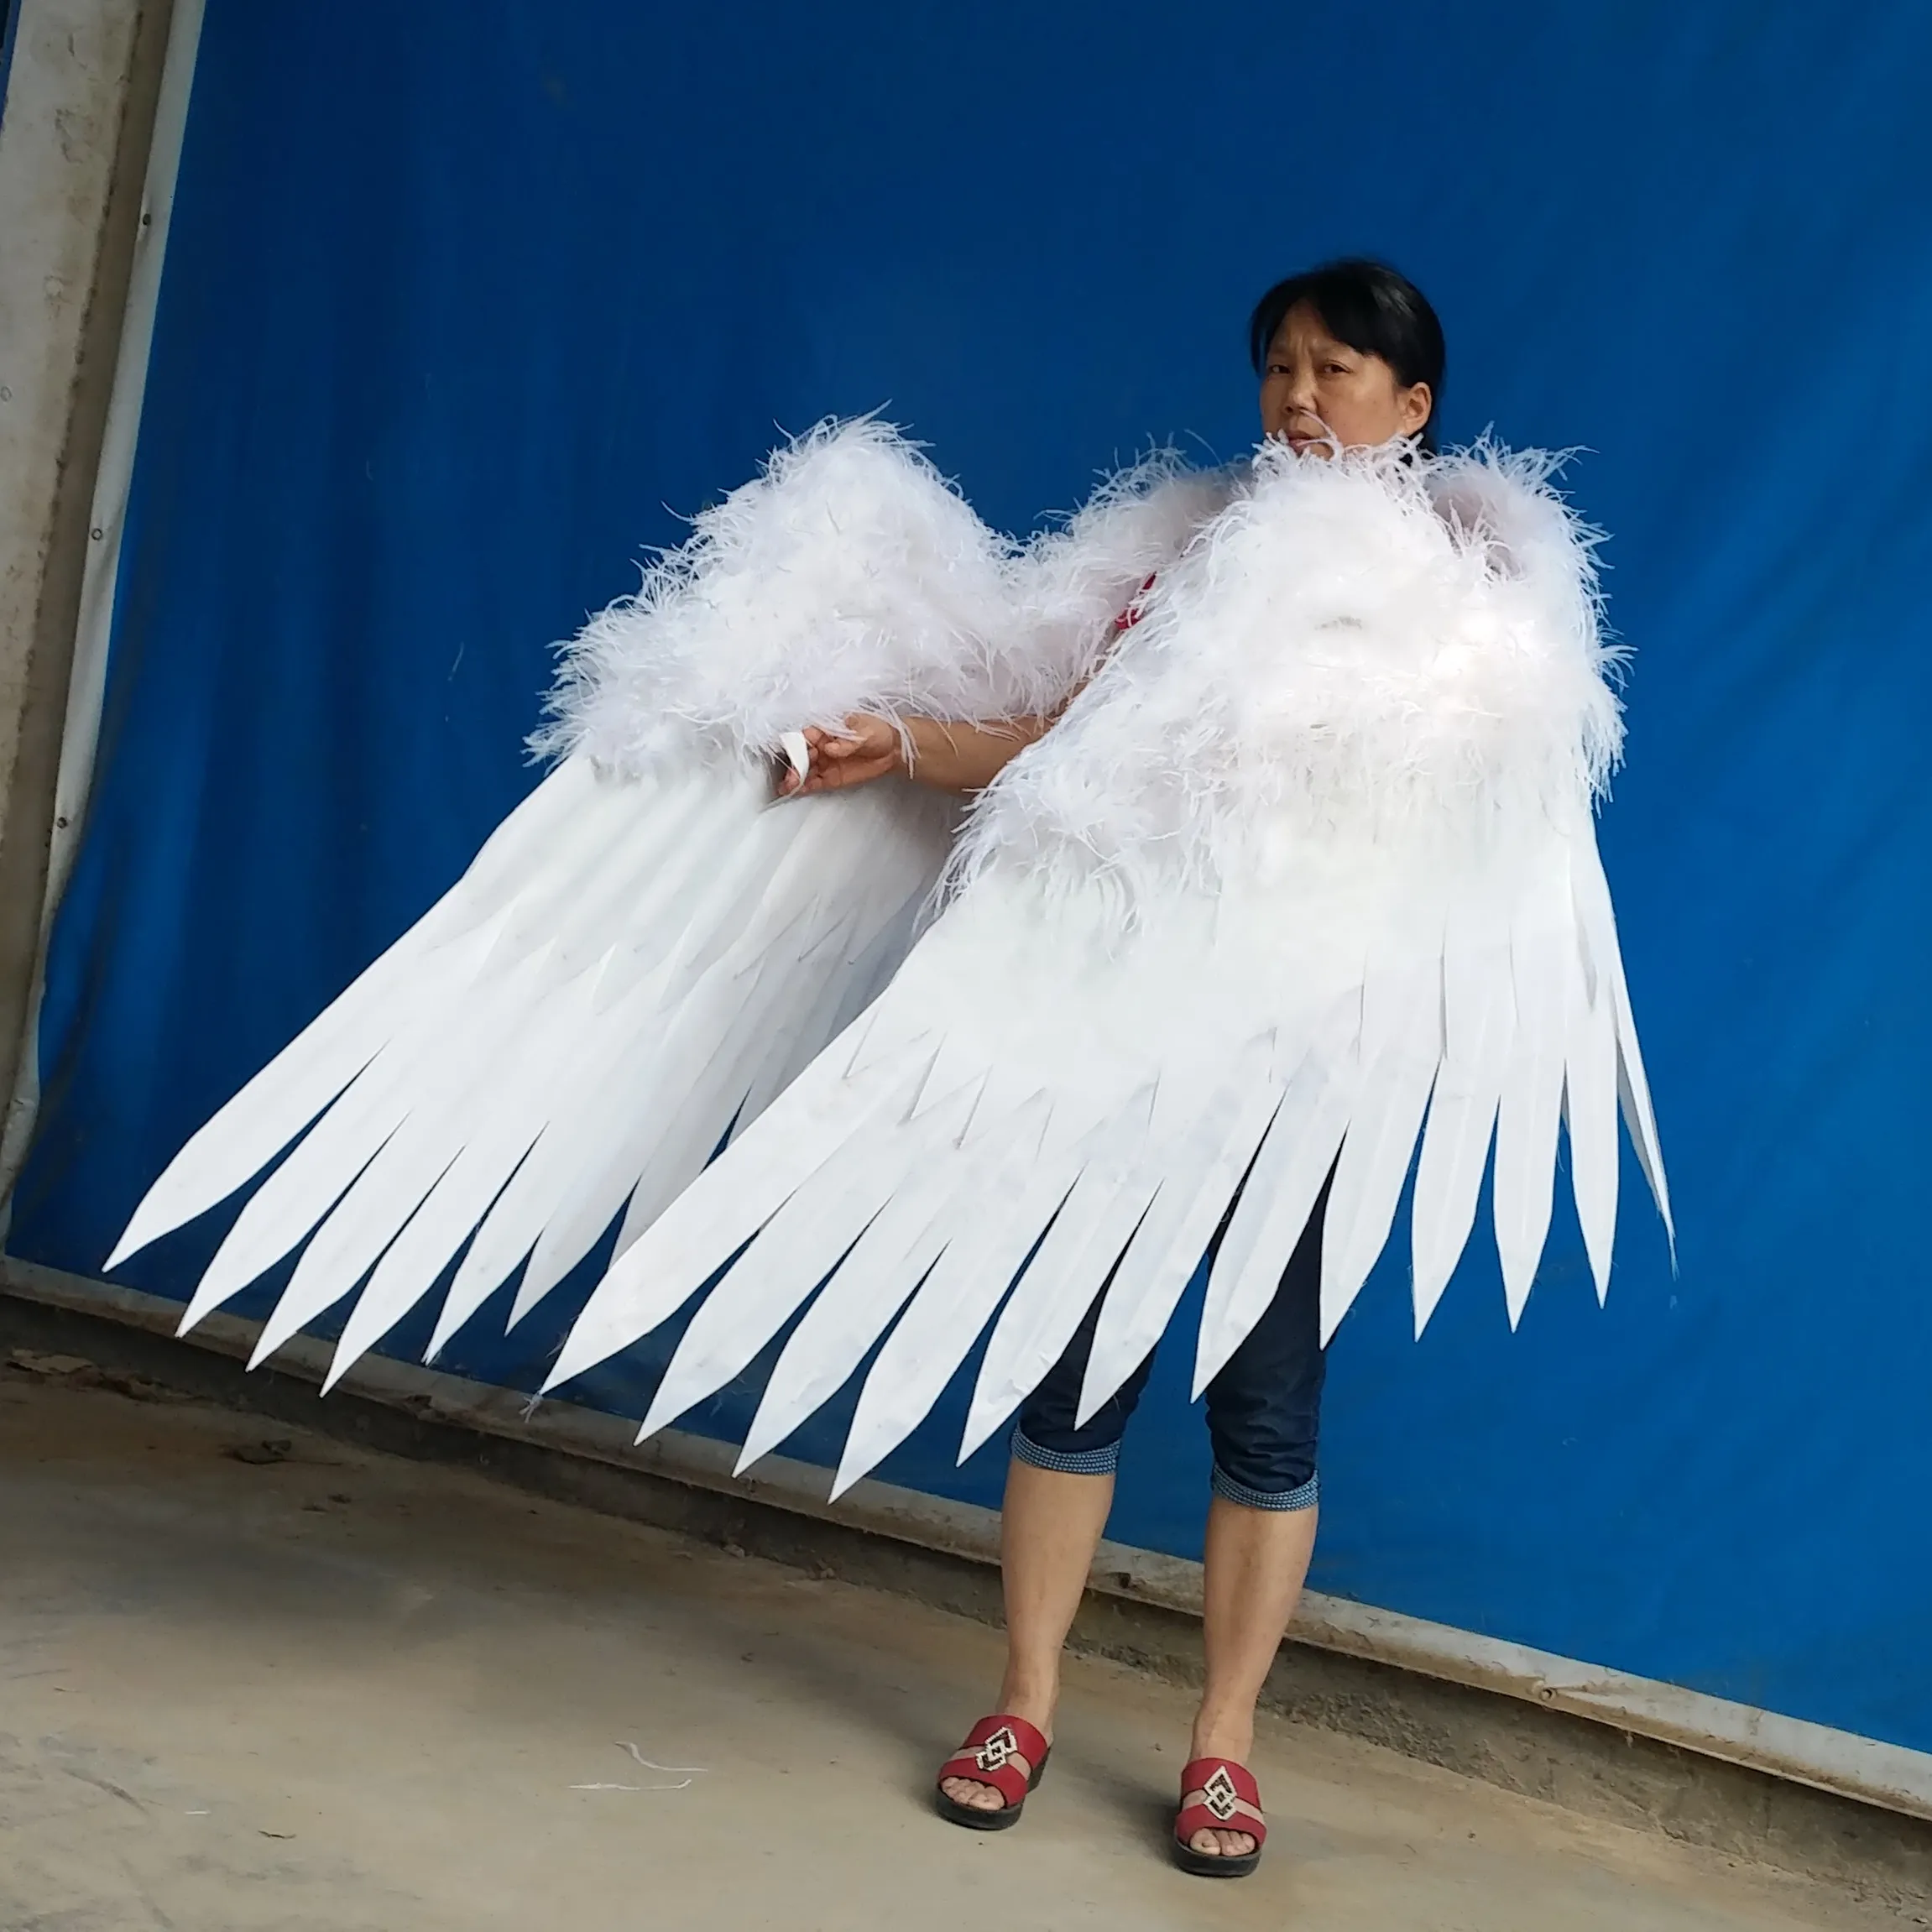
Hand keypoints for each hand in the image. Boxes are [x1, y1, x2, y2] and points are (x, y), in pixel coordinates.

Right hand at [775, 714, 904, 796]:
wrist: (894, 749)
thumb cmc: (878, 732)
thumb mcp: (864, 731)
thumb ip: (846, 741)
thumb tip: (830, 747)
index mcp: (826, 730)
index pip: (806, 736)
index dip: (799, 745)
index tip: (797, 754)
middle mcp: (821, 746)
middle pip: (801, 755)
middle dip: (795, 766)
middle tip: (792, 777)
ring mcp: (825, 763)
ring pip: (805, 770)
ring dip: (795, 778)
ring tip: (788, 787)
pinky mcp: (831, 778)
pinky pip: (814, 782)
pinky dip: (804, 787)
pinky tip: (795, 791)